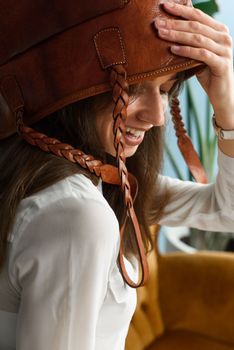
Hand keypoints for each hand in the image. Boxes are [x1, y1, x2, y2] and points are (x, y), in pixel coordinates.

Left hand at [154, 1, 233, 128]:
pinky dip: (186, 51)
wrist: (222, 94)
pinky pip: (201, 54)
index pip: (198, 15)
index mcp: (219, 30)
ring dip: (177, 35)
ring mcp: (224, 50)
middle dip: (174, 23)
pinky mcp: (221, 64)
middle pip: (196, 26)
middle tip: (157, 22)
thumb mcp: (198, 54)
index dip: (181, 9)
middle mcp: (224, 37)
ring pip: (197, 38)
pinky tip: (173, 49)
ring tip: (161, 33)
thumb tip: (170, 27)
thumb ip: (190, 41)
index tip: (164, 5)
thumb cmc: (208, 73)